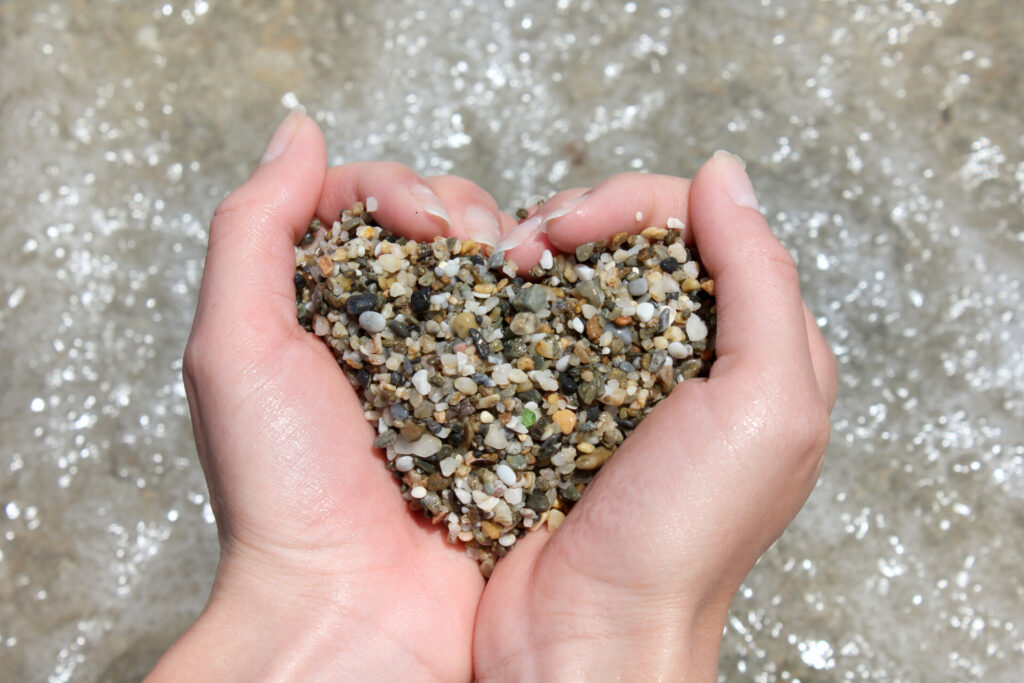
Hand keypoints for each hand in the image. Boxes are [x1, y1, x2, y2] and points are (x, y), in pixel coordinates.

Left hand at [149, 113, 516, 680]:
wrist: (350, 607)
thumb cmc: (280, 489)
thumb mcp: (235, 348)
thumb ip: (253, 228)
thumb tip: (299, 130)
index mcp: (321, 304)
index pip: (363, 201)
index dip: (398, 189)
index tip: (424, 223)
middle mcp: (388, 328)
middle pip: (440, 226)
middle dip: (463, 213)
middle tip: (472, 247)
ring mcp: (453, 366)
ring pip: (492, 272)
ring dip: (511, 255)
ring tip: (517, 273)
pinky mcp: (504, 406)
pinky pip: (534, 336)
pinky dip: (545, 310)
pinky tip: (549, 310)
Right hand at [473, 153, 837, 679]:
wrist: (587, 635)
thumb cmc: (685, 538)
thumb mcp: (763, 407)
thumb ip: (759, 280)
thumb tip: (721, 174)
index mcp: (757, 348)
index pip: (702, 226)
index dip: (632, 204)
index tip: (569, 228)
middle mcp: (689, 356)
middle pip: (635, 241)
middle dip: (575, 222)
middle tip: (525, 248)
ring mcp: (616, 379)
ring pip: (577, 276)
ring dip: (532, 256)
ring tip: (496, 271)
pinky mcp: (554, 404)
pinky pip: (533, 327)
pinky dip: (506, 304)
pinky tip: (484, 304)